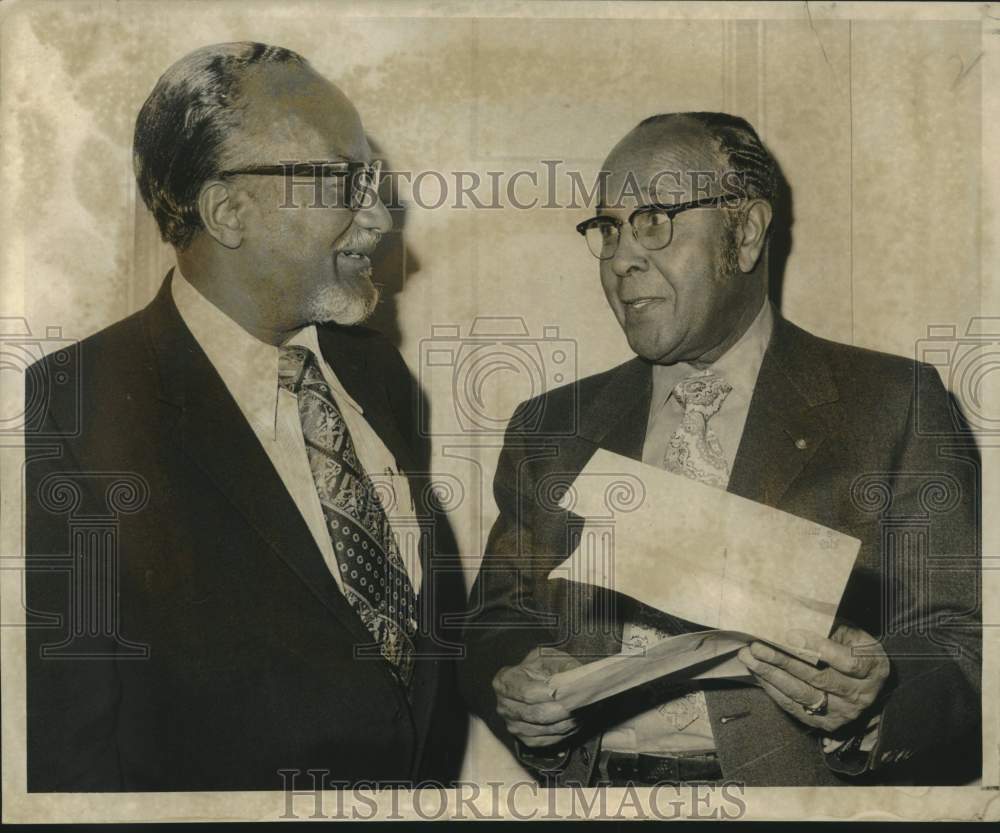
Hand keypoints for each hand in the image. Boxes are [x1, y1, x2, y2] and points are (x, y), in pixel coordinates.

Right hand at [492, 647, 580, 747]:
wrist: (534, 681)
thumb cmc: (541, 667)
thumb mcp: (548, 657)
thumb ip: (561, 666)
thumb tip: (577, 680)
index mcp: (505, 681)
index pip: (528, 692)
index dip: (550, 694)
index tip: (570, 692)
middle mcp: (504, 706)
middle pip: (538, 714)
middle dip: (565, 710)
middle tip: (585, 704)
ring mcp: (513, 725)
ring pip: (546, 728)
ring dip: (569, 722)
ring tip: (587, 711)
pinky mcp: (526, 739)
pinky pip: (549, 740)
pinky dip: (566, 732)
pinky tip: (577, 720)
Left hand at [737, 624, 889, 732]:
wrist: (862, 681)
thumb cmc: (852, 647)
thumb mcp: (851, 632)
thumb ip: (830, 628)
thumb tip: (794, 617)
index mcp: (874, 668)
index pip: (847, 661)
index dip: (819, 648)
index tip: (790, 635)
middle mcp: (862, 695)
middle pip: (818, 678)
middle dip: (783, 661)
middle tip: (757, 646)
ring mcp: (843, 712)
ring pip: (803, 694)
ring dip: (772, 675)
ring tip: (749, 658)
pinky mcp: (825, 723)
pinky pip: (795, 707)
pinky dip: (774, 689)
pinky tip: (758, 674)